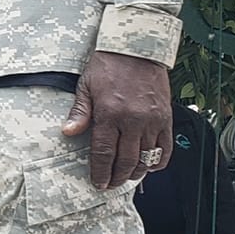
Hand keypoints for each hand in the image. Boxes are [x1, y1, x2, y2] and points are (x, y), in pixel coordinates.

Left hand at [62, 51, 172, 188]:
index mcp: (109, 114)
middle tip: (111, 185)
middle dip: (117, 177)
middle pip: (125, 160)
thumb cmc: (108, 66)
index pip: (103, 153)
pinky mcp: (166, 118)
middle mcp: (132, 120)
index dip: (100, 172)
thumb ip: (80, 112)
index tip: (98, 183)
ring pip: (145, 157)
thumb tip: (68, 132)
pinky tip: (148, 166)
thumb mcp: (86, 86)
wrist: (137, 48)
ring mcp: (152, 120)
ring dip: (136, 172)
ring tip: (127, 177)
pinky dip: (157, 161)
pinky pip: (165, 148)